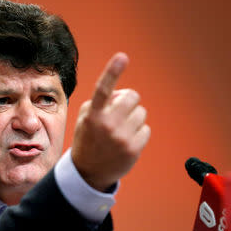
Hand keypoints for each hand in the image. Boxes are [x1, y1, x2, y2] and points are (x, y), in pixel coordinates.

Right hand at [71, 52, 150, 191]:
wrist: (88, 173)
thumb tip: (123, 95)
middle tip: (120, 113)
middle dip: (128, 101)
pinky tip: (126, 142)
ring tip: (120, 131)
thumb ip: (100, 102)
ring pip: (141, 113)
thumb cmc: (88, 139)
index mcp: (93, 115)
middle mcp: (107, 125)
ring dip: (133, 118)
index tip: (122, 57)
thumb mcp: (85, 119)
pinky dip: (138, 133)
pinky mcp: (133, 149)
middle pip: (132, 97)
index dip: (112, 72)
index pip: (103, 89)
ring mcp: (121, 138)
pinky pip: (146, 129)